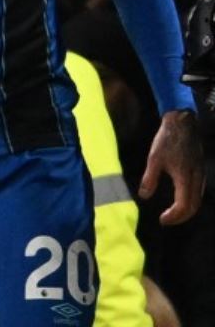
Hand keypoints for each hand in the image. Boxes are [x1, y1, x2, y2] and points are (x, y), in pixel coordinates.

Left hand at [139, 109, 205, 225]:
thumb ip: (150, 179)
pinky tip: (181, 199)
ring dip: (186, 210)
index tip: (162, 220)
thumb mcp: (154, 159)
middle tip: (167, 220)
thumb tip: (144, 196)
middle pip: (194, 207)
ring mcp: (201, 175)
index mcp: (185, 178)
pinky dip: (191, 201)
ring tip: (172, 214)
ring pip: (198, 200)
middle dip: (181, 217)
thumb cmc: (167, 140)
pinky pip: (199, 192)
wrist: (183, 123)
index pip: (184, 206)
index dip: (174, 216)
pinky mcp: (201, 171)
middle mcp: (197, 180)